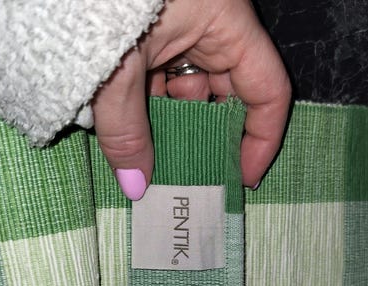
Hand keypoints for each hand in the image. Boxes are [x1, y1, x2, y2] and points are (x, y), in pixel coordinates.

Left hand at [92, 0, 290, 199]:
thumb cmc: (98, 3)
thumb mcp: (116, 72)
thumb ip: (127, 132)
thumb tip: (136, 186)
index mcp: (227, 24)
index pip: (269, 91)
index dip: (261, 142)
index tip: (241, 179)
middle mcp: (212, 26)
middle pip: (227, 96)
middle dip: (207, 139)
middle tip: (190, 177)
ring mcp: (182, 28)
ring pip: (189, 90)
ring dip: (171, 126)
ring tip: (153, 161)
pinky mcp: (153, 32)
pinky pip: (162, 78)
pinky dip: (149, 107)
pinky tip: (133, 132)